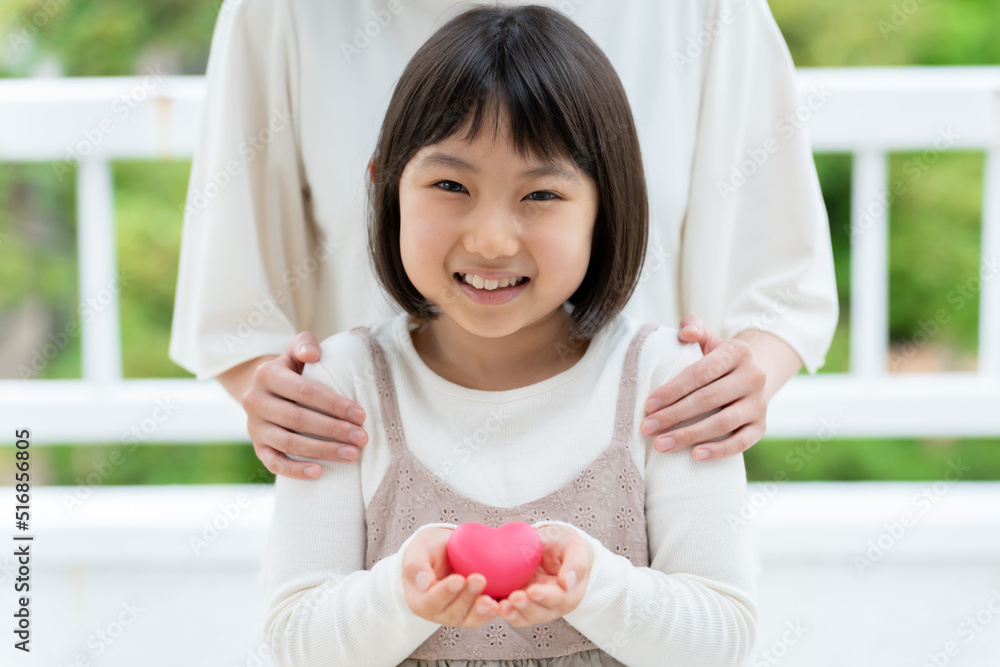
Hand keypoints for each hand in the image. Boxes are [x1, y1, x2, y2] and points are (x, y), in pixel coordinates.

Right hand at [241, 331, 368, 478]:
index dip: (333, 404)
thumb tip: (313, 354)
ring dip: (322, 451)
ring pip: (289, 443)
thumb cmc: (294, 369)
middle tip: (362, 438)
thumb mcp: (296, 351)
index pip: (303, 391)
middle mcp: (255, 401)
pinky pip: (274, 463)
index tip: (361, 415)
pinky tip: (319, 472)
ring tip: (351, 454)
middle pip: (298, 419)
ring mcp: (254, 427)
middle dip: (333, 430)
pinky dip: (296, 470)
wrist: (267, 389)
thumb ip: (305, 344)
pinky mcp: (257, 447)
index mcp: (267, 375)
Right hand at [402, 526, 499, 627]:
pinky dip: (492, 611)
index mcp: (420, 600)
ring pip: (469, 618)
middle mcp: (438, 612)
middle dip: (467, 598)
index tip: (458, 579)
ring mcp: (456, 614)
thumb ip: (416, 566)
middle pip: (452, 612)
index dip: (445, 593)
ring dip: (481, 611)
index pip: (431, 601)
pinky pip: (483, 616)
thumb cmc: (428, 550)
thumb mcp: (417, 551)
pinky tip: (501, 603)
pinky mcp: (473, 611)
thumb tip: (423, 583)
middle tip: (479, 579)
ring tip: (491, 601)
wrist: (443, 550)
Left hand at [497, 524, 591, 626]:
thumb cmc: (564, 545)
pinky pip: (509, 610)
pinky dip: (500, 609)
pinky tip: (490, 603)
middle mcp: (551, 605)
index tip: (533, 590)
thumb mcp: (575, 547)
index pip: (559, 599)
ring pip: (523, 617)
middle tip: (514, 598)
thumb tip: (567, 583)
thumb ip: (576, 564)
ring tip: (502, 606)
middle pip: (540, 613)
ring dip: (513, 613)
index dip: (546, 597)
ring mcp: (533, 605)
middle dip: (526, 608)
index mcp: (569, 594)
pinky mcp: (517, 601)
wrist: (550, 544)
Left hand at [641, 315, 766, 460]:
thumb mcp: (706, 338)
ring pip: (723, 423)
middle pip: (709, 399)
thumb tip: (686, 333)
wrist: (749, 376)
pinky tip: (695, 455)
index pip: (701, 372)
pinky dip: (719, 451)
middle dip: (674, 415)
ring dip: (689, 436)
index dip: (673, 389)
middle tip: (647, 428)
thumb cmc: (715, 359)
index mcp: (737, 352)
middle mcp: (753, 377)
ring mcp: (759, 404)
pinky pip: (741, 442)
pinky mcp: (762, 426)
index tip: (648, 404)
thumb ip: (692, 327)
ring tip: (661, 445)